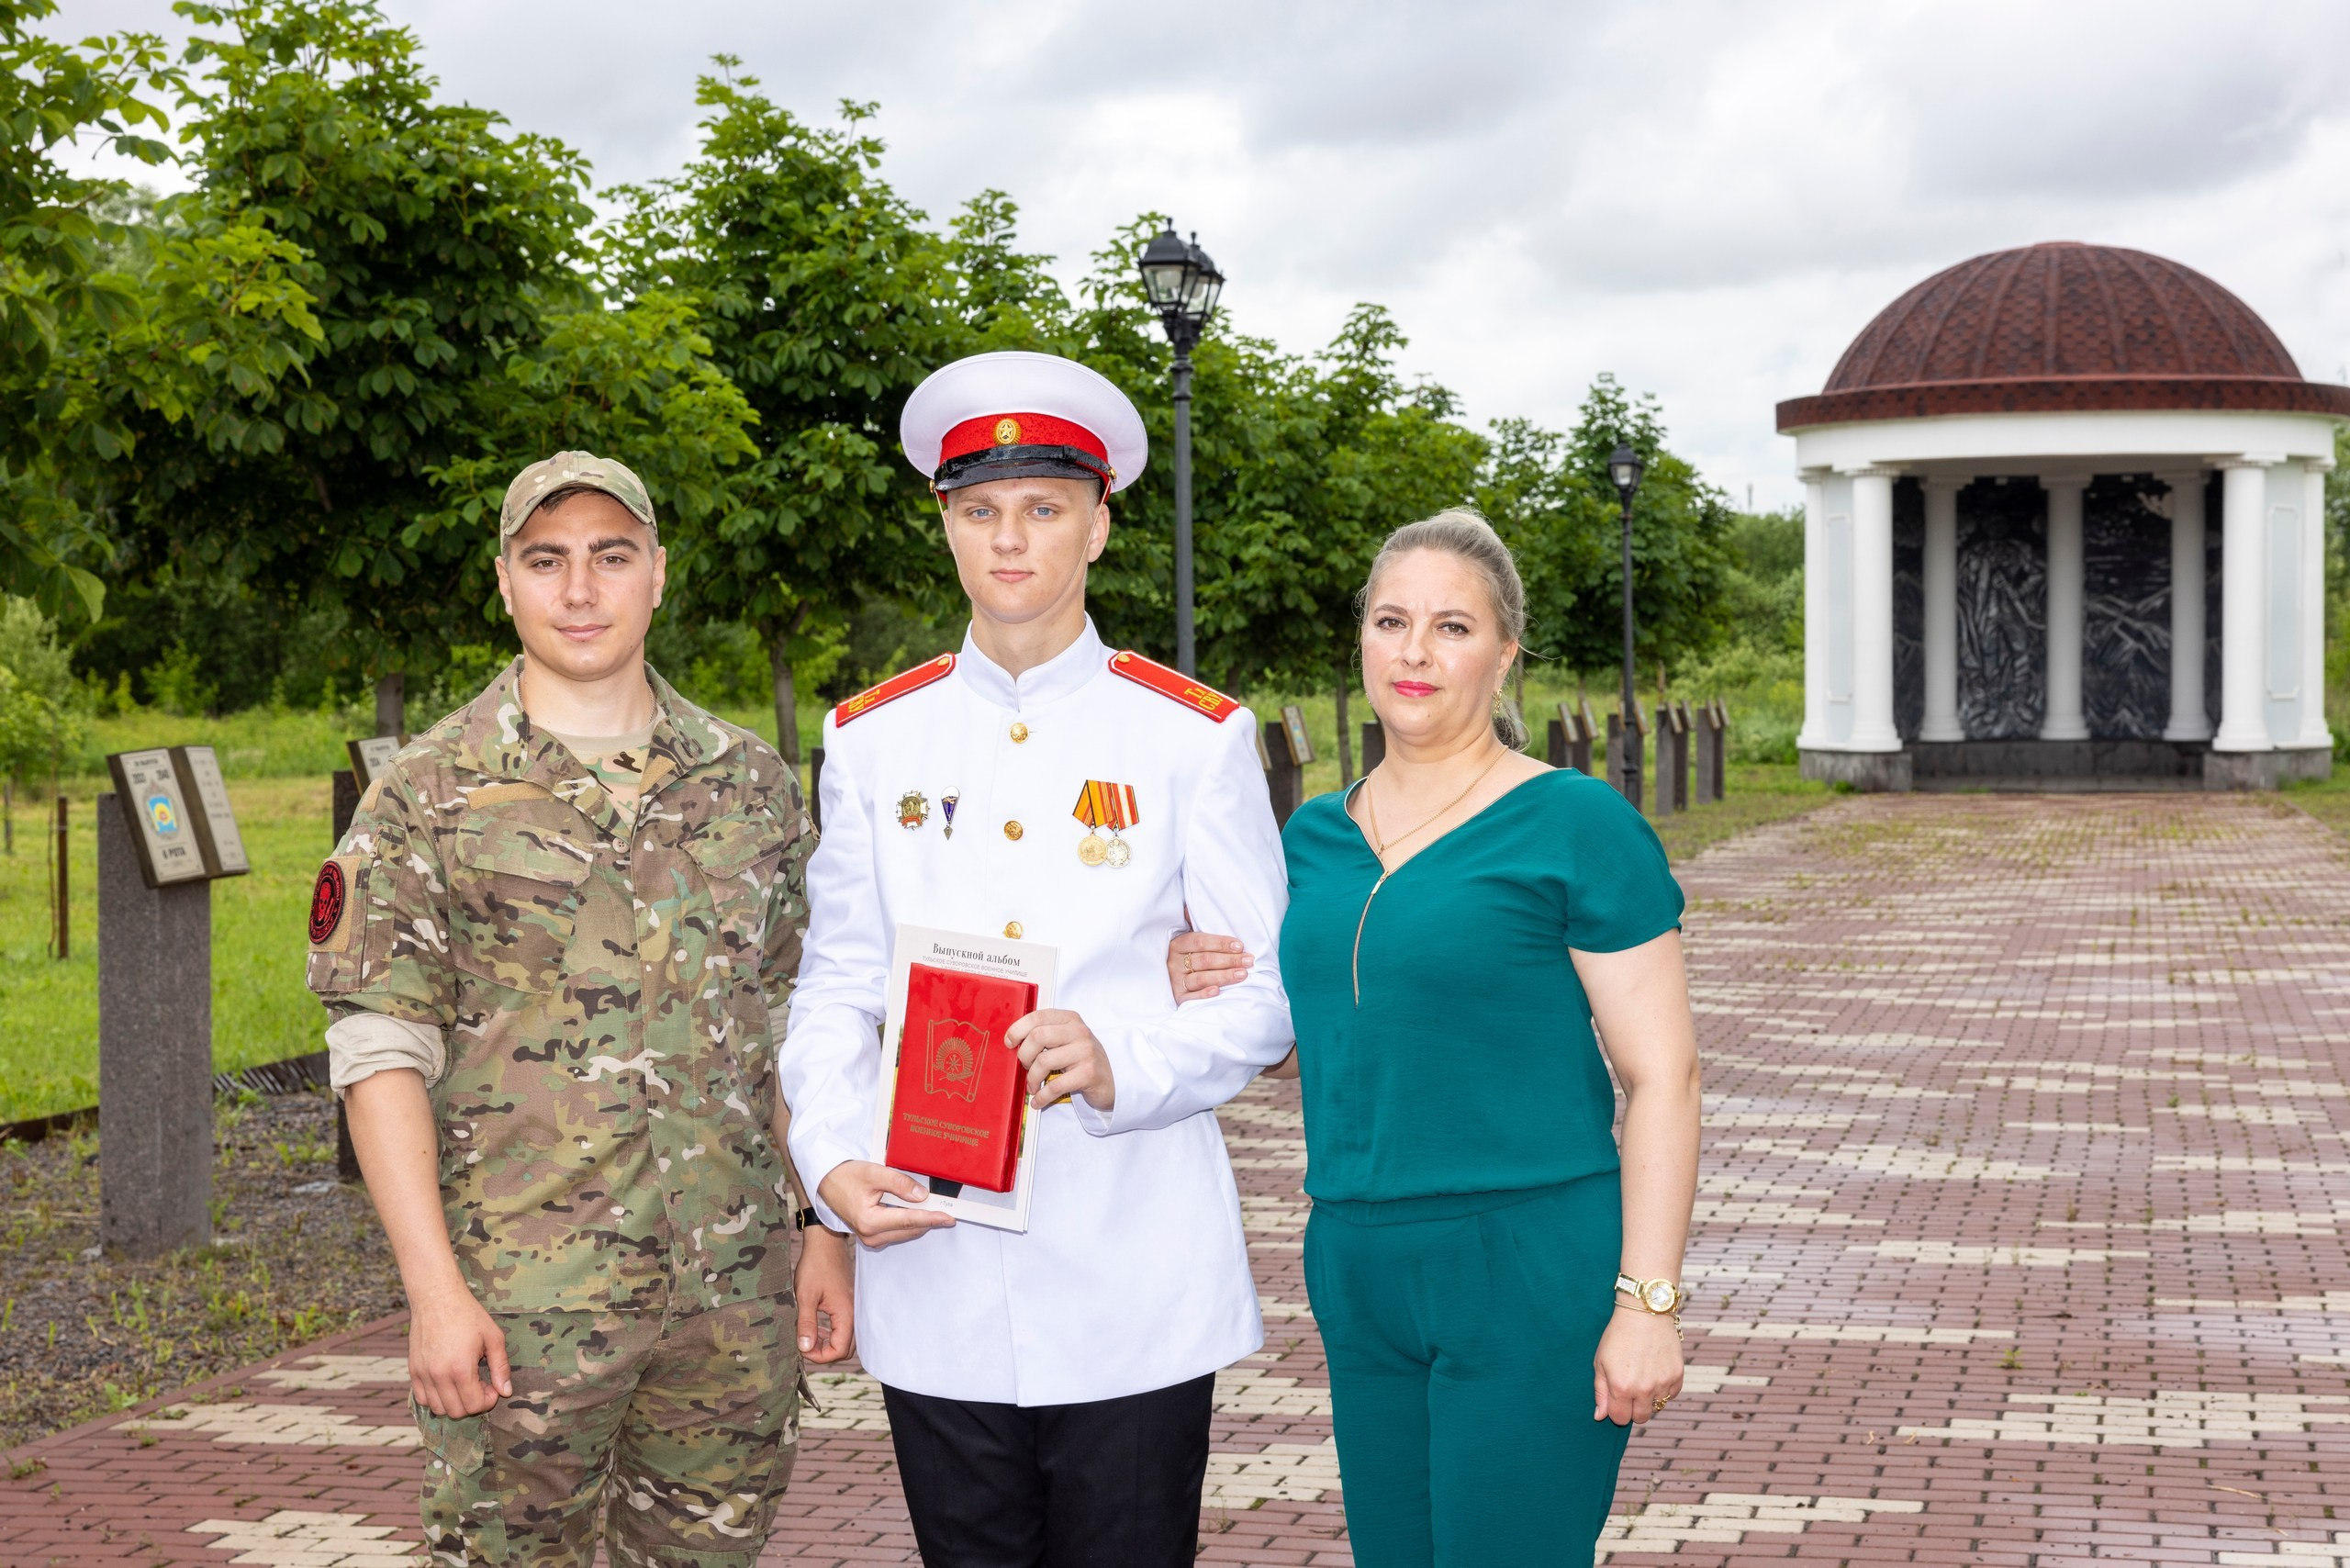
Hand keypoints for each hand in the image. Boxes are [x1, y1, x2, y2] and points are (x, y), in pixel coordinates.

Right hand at [408, 1282, 511, 1417]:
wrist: (437, 1297)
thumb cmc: (468, 1315)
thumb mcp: (493, 1337)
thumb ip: (501, 1367)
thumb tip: (506, 1391)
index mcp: (460, 1369)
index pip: (474, 1405)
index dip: (488, 1400)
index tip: (492, 1386)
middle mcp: (438, 1376)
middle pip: (456, 1412)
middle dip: (473, 1403)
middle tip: (480, 1384)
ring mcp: (422, 1374)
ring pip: (438, 1408)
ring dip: (454, 1402)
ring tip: (464, 1382)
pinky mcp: (413, 1370)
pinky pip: (422, 1399)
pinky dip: (436, 1398)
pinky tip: (447, 1382)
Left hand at [795, 1224, 855, 1363]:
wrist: (825, 1243)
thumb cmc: (815, 1266)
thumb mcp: (805, 1296)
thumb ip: (806, 1324)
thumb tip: (805, 1348)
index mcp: (846, 1314)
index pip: (839, 1350)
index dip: (820, 1356)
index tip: (803, 1348)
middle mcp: (854, 1314)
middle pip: (846, 1348)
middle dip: (825, 1352)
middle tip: (805, 1344)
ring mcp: (853, 1309)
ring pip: (845, 1339)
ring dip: (827, 1343)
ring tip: (808, 1335)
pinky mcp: (848, 1304)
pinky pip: (843, 1328)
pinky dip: (830, 1333)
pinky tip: (816, 1326)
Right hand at [817, 1161, 955, 1247]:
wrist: (828, 1184)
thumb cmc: (847, 1177)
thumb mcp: (873, 1173)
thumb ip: (899, 1183)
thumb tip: (922, 1195)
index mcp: (869, 1222)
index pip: (908, 1220)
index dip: (931, 1218)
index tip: (948, 1217)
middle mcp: (871, 1236)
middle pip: (910, 1228)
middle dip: (929, 1219)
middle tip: (948, 1208)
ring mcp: (872, 1239)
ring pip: (906, 1232)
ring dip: (920, 1220)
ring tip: (931, 1205)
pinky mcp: (874, 1237)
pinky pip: (899, 1231)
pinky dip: (910, 1221)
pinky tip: (915, 1209)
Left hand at [1007, 1009, 1114, 1110]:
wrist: (1111, 1080)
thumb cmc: (1081, 1060)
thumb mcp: (1066, 1040)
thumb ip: (1045, 1035)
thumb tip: (1012, 1041)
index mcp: (1070, 1019)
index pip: (1037, 1017)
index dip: (1018, 1029)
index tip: (1009, 1043)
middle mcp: (1079, 1031)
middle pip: (1038, 1036)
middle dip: (1024, 1055)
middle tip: (1026, 1067)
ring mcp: (1086, 1052)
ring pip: (1044, 1061)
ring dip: (1032, 1078)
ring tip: (1033, 1086)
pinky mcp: (1089, 1073)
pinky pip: (1055, 1085)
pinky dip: (1042, 1096)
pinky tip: (1039, 1100)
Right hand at [1167, 930, 1251, 1001]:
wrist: (1164, 978)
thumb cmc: (1186, 955)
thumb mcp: (1187, 939)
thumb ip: (1192, 924)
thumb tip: (1189, 908)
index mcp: (1177, 945)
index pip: (1199, 942)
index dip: (1220, 943)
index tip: (1240, 945)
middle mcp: (1174, 962)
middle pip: (1204, 960)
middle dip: (1229, 960)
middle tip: (1249, 960)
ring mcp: (1175, 981)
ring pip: (1200, 978)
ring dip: (1223, 976)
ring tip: (1242, 974)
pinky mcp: (1177, 997)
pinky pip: (1190, 997)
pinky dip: (1204, 994)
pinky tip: (1218, 991)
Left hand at [1593, 1306, 1683, 1425]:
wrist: (1645, 1312)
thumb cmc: (1618, 1335)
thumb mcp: (1601, 1361)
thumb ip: (1600, 1392)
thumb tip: (1600, 1416)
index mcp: (1621, 1387)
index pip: (1620, 1419)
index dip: (1616, 1411)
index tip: (1616, 1399)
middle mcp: (1643, 1389)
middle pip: (1640, 1418)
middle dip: (1633, 1409)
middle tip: (1630, 1390)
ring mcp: (1662, 1383)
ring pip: (1656, 1407)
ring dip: (1649, 1398)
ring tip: (1643, 1375)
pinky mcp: (1677, 1376)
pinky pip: (1671, 1395)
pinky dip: (1664, 1389)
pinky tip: (1655, 1371)